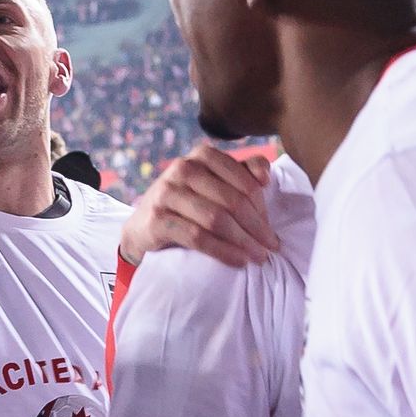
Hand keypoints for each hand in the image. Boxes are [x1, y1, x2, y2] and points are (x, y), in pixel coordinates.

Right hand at [117, 143, 279, 267]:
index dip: (262, 206)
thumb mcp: (214, 183)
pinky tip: (238, 261)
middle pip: (232, 201)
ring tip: (259, 257)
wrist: (144, 227)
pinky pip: (197, 237)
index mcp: (202, 155)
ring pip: (216, 219)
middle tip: (272, 247)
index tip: (272, 228)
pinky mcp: (157, 219)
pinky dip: (222, 251)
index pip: (244, 180)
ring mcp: (167, 192)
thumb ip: (243, 172)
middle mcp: (183, 168)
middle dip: (256, 227)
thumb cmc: (189, 204)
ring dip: (243, 241)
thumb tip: (266, 176)